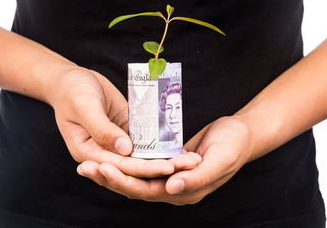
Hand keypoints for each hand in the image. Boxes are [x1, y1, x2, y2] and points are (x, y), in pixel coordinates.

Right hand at [48, 66, 200, 177]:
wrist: (70, 79)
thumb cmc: (72, 91)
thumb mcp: (84, 107)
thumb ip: (102, 129)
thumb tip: (125, 150)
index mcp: (87, 152)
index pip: (120, 166)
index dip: (145, 168)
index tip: (168, 168)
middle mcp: (103, 152)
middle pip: (135, 167)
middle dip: (161, 167)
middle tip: (188, 164)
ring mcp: (115, 142)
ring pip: (141, 156)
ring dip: (164, 158)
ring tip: (188, 158)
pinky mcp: (125, 131)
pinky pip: (143, 140)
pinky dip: (159, 144)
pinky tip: (176, 143)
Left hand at [77, 116, 253, 204]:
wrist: (241, 134)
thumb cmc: (233, 145)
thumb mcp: (221, 159)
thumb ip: (198, 177)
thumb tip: (172, 189)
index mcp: (185, 192)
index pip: (147, 192)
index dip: (123, 182)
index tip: (102, 169)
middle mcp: (174, 190)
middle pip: (135, 187)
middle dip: (110, 179)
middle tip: (85, 167)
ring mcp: (170, 178)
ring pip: (135, 178)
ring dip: (112, 171)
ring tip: (89, 163)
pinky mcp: (167, 165)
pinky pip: (142, 166)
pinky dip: (125, 162)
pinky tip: (109, 154)